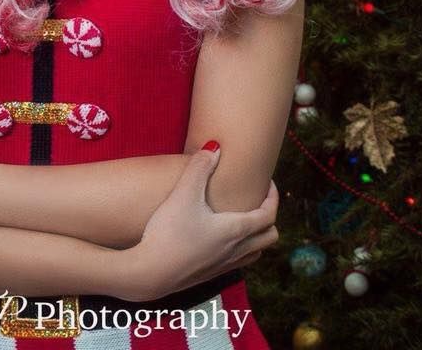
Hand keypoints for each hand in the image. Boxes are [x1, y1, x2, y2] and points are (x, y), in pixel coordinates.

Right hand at [124, 148, 278, 300]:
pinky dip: (241, 248)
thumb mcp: (183, 194)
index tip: (267, 182)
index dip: (273, 197)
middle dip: (269, 216)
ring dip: (257, 235)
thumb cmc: (168, 232)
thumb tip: (215, 147)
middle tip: (258, 199)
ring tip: (243, 218)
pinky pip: (239, 262)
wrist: (148, 273)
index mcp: (236, 230)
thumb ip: (199, 167)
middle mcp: (236, 250)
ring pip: (256, 252)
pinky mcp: (210, 275)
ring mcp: (224, 266)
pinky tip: (221, 238)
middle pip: (270, 237)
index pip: (269, 215)